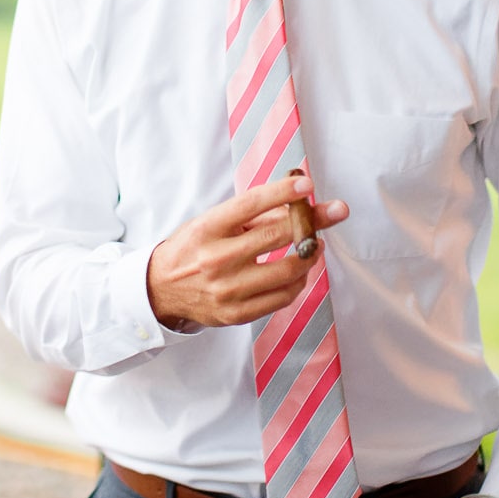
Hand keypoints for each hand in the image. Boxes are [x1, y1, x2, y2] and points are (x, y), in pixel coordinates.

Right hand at [147, 175, 348, 328]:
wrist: (161, 289)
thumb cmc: (193, 248)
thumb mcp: (212, 222)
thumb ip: (252, 215)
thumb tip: (296, 204)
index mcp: (208, 228)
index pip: (250, 204)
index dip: (282, 192)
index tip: (307, 183)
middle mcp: (216, 259)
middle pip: (276, 236)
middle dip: (313, 220)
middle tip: (336, 211)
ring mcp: (227, 290)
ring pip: (287, 270)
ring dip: (309, 255)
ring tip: (313, 246)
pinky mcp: (236, 314)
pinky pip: (283, 297)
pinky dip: (299, 281)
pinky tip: (299, 271)